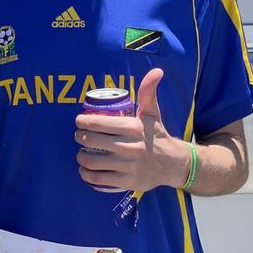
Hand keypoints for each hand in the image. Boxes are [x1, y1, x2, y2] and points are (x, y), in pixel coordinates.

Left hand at [74, 68, 187, 191]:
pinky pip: (98, 179)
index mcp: (132, 127)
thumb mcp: (152, 113)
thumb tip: (157, 71)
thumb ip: (148, 92)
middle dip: (79, 137)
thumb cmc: (157, 135)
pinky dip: (86, 175)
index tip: (80, 122)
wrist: (173, 163)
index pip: (96, 122)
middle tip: (79, 136)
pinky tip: (85, 170)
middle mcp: (129, 147)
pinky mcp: (126, 181)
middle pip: (90, 141)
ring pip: (91, 161)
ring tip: (82, 153)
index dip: (81, 121)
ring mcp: (127, 166)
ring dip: (80, 156)